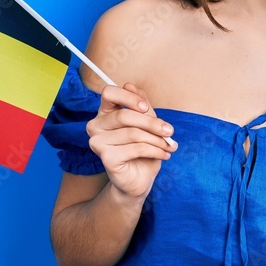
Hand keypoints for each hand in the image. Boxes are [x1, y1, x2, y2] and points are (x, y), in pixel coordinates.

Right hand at [85, 82, 176, 201]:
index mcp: (105, 112)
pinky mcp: (105, 158)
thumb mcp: (146, 124)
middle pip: (124, 116)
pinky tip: (164, 155)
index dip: (128, 98)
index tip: (146, 108)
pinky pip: (136, 148)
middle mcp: (96, 125)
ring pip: (133, 133)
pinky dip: (155, 151)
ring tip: (169, 146)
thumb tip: (131, 86)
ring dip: (157, 140)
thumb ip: (141, 105)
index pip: (109, 93)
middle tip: (169, 131)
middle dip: (152, 123)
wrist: (139, 179)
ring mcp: (98, 142)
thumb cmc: (142, 149)